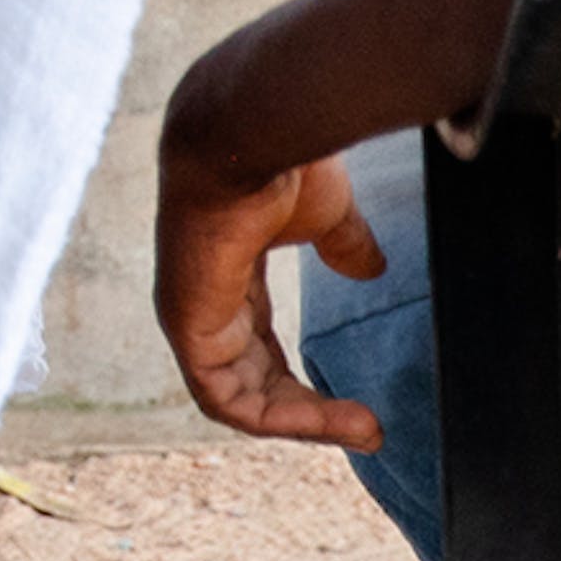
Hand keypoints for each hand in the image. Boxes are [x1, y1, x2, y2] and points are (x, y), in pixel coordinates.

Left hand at [157, 129, 391, 453]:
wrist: (251, 131)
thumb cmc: (281, 160)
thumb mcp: (324, 214)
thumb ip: (343, 244)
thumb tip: (372, 269)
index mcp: (231, 273)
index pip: (260, 343)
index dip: (303, 378)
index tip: (359, 400)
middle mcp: (205, 299)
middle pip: (252, 378)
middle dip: (309, 410)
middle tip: (368, 428)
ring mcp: (190, 315)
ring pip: (240, 397)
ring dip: (303, 421)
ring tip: (363, 429)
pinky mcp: (187, 328)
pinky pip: (227, 398)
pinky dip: (278, 417)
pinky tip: (329, 418)